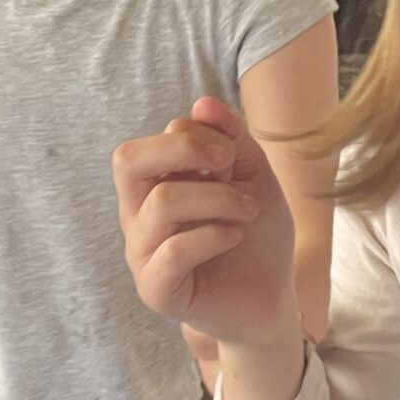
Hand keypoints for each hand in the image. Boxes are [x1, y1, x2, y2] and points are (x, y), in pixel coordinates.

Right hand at [113, 97, 298, 346]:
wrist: (272, 297)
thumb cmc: (257, 235)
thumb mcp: (252, 175)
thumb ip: (231, 138)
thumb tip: (202, 102)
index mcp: (152, 186)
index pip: (151, 140)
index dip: (198, 136)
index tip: (233, 157)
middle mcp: (137, 217)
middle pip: (127, 160)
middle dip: (183, 148)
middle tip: (227, 162)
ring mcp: (142, 254)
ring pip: (161, 203)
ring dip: (217, 198)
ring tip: (248, 210)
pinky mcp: (156, 290)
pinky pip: (172, 252)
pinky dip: (213, 235)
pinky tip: (235, 236)